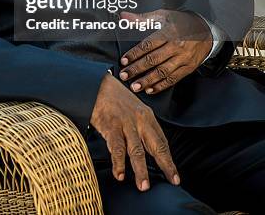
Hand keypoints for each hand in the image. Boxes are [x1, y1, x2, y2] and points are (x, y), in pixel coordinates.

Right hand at [90, 73, 179, 189]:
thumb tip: (149, 149)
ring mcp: (126, 123)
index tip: (174, 176)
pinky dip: (118, 163)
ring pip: (137, 150)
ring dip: (141, 170)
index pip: (162, 141)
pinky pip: (117, 148)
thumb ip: (142, 127)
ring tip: (143, 186)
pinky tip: (119, 174)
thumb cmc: (115, 99)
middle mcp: (139, 120)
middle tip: (171, 181)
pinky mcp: (111, 126)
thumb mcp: (134, 109)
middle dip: (165, 165)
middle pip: (156, 146)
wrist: (96, 85)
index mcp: (147, 116)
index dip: (169, 160)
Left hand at [119, 9, 212, 93]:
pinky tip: (150, 89)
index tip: (123, 61)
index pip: (148, 45)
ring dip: (147, 81)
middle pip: (154, 60)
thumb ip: (142, 18)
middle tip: (124, 76)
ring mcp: (183, 58)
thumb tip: (124, 16)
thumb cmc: (181, 22)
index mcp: (169, 32)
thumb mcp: (163, 15)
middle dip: (137, 69)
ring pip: (163, 72)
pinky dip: (161, 85)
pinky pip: (173, 79)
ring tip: (134, 87)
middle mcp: (176, 47)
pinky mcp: (188, 68)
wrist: (206, 30)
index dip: (135, 53)